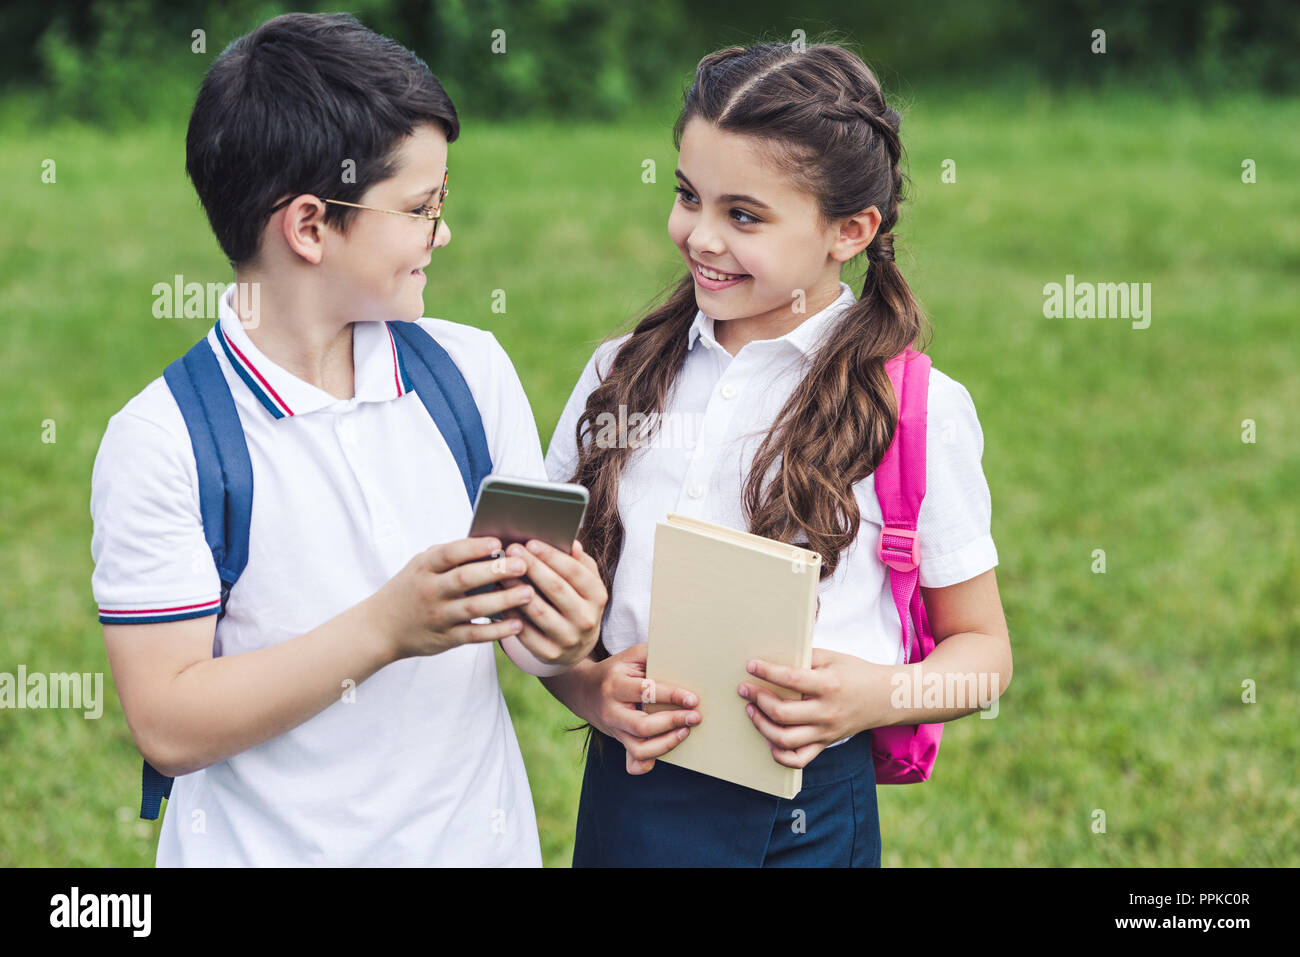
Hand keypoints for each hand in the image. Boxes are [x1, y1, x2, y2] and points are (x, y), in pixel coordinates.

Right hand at [368, 536, 536, 660]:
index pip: (449, 553)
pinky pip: (475, 635)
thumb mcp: (421, 566)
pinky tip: (518, 624)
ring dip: (503, 600)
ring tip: (528, 593)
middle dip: (495, 571)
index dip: (473, 547)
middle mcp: (430, 590)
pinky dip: (497, 631)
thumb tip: (491, 542)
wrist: (381, 627)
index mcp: (424, 567)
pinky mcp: (445, 638)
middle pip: (465, 579)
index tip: (497, 542)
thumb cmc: (411, 588)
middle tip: (522, 565)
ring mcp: (438, 616)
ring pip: (473, 608)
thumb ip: (450, 555)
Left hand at [497, 539, 607, 668]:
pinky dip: (511, 614)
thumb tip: (572, 544)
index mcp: (597, 596)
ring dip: (517, 589)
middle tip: (511, 550)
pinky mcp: (549, 654)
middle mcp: (587, 619)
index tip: (530, 543)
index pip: (575, 572)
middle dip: (532, 567)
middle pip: (556, 588)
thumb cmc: (577, 601)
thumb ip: (580, 562)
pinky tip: (500, 597)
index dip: (552, 556)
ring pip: (539, 611)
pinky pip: (526, 632)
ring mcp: (569, 639)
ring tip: (501, 572)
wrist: (577, 645)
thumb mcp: (586, 582)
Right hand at [582, 642, 699, 774]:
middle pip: (642, 726)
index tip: (693, 700)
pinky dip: (648, 764)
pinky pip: (632, 762)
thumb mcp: (630, 656)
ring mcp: (614, 730)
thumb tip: (681, 659)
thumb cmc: (615, 670)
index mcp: (615, 685)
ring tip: (685, 732)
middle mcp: (612, 711)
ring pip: (639, 749)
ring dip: (666, 744)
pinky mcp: (619, 741)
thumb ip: (652, 655)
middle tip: (695, 717)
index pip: (646, 692)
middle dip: (672, 723)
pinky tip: (663, 752)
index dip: (672, 696)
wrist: (583, 689)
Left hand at [737, 649, 889, 768]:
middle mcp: (826, 712)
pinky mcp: (825, 744)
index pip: (790, 679)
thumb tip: (774, 657)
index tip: (751, 665)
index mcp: (828, 685)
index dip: (766, 671)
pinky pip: (799, 760)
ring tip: (752, 710)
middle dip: (757, 699)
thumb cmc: (856, 673)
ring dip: (762, 725)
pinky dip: (780, 754)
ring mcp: (825, 732)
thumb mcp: (833, 657)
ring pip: (785, 739)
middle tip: (744, 689)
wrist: (886, 698)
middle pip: (782, 713)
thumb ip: (805, 657)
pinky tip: (769, 740)